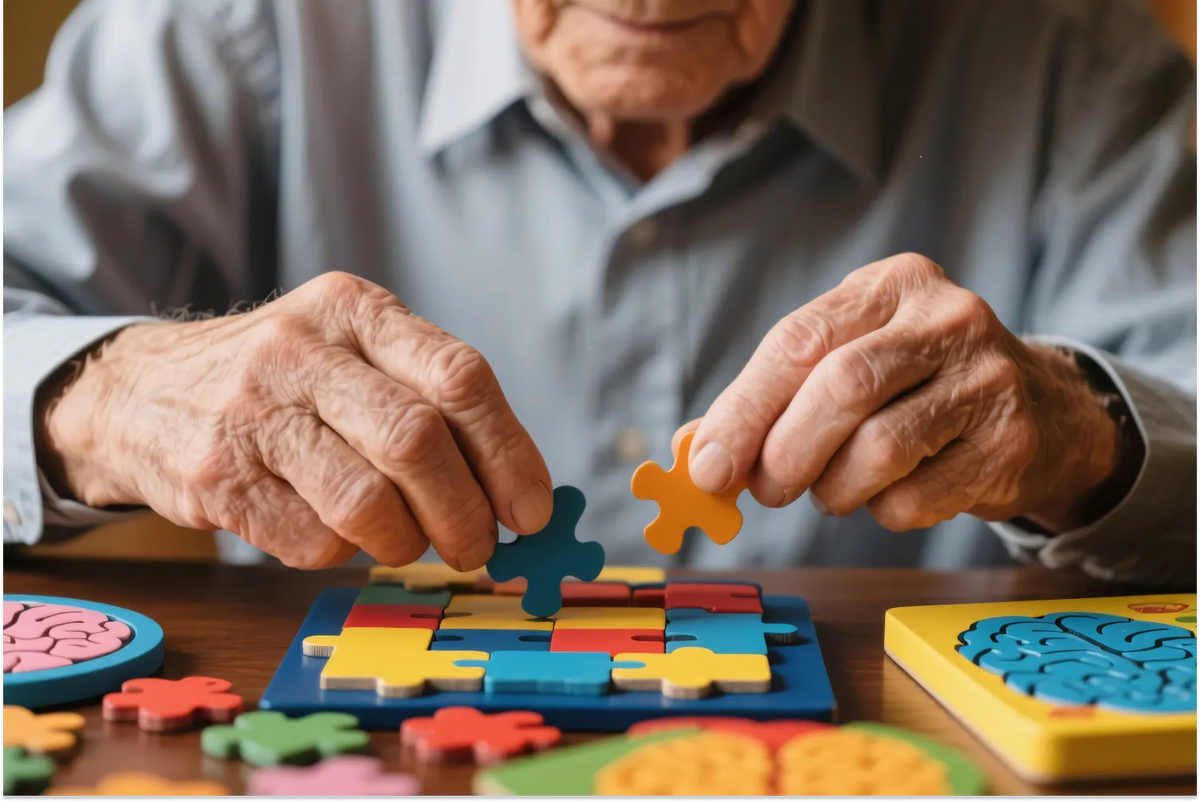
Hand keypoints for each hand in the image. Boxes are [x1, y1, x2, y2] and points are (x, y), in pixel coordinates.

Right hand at [39, 272, 553, 569]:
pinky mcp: (214, 478)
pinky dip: (342, 554)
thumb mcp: (352, 352)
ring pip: (366, 501)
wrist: (144, 392)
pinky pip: (312, 541)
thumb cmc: (283, 383)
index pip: (458, 376)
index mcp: (353, 310)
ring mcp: (250, 413)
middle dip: (465, 512)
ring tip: (408, 541)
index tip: (531, 508)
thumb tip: (517, 493)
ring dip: (407, 541)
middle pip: (416, 441)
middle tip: (478, 545)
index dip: (509, 452)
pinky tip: (335, 533)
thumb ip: (429, 401)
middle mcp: (300, 350)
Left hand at [678, 254, 1121, 531]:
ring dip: (832, 488)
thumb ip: (774, 395)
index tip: (707, 464)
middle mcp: (949, 318)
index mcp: (892, 284)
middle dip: (784, 452)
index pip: (798, 340)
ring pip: (879, 449)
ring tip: (829, 489)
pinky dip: (880, 510)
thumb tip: (696, 451)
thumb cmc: (916, 385)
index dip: (743, 408)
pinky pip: (915, 497)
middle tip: (764, 489)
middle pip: (840, 388)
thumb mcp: (850, 358)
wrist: (1042, 410)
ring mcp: (990, 379)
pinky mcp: (1012, 444)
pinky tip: (887, 493)